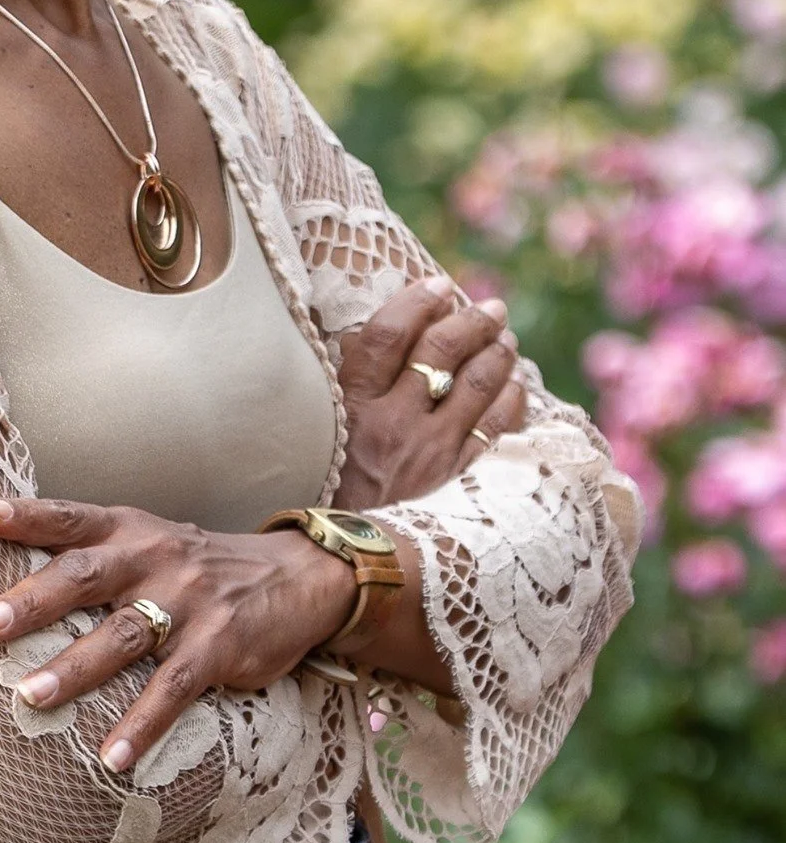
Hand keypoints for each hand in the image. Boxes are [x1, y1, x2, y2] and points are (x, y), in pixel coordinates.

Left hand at [0, 497, 353, 770]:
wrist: (296, 576)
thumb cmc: (199, 566)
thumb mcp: (151, 541)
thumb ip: (96, 553)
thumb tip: (18, 581)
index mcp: (131, 530)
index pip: (72, 518)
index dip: (28, 516)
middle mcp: (155, 557)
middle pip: (86, 574)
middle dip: (34, 599)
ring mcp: (188, 601)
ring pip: (123, 635)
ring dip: (75, 668)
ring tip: (30, 697)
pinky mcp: (219, 646)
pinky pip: (174, 689)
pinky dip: (142, 724)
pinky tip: (112, 757)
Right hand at [334, 275, 526, 512]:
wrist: (350, 559)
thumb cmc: (332, 488)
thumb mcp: (325, 430)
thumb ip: (349, 383)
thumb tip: (376, 336)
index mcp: (354, 404)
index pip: (388, 334)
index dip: (415, 301)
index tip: (437, 284)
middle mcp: (395, 421)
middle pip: (441, 352)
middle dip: (471, 320)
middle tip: (491, 307)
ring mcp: (432, 451)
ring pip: (478, 384)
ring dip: (498, 353)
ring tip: (506, 337)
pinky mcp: (460, 480)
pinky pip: (497, 428)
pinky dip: (511, 400)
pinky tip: (516, 385)